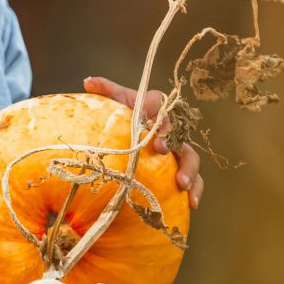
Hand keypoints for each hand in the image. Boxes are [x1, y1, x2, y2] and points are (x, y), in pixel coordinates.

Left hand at [83, 75, 203, 209]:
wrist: (124, 137)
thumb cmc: (120, 118)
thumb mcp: (113, 103)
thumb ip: (105, 91)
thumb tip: (89, 81)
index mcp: (153, 108)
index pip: (159, 103)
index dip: (155, 110)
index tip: (147, 119)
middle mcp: (169, 128)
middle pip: (178, 131)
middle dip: (171, 140)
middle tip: (160, 150)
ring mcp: (177, 150)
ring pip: (190, 157)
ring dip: (189, 169)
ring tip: (182, 184)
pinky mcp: (179, 170)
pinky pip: (193, 180)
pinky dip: (195, 190)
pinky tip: (191, 203)